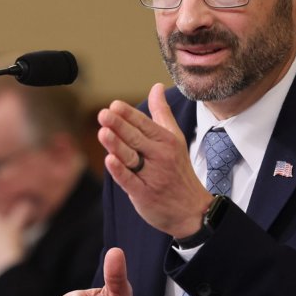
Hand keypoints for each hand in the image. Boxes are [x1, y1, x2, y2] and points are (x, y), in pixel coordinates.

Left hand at [97, 83, 212, 237]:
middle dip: (119, 126)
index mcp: (166, 140)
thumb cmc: (178, 169)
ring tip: (103, 132)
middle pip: (136, 138)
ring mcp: (152, 176)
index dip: (129, 115)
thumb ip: (162, 112)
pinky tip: (109, 161)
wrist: (192, 209)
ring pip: (131, 158)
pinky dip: (120, 172)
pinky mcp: (144, 194)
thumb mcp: (174, 138)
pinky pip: (130, 181)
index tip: (114, 105)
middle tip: (103, 114)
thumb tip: (157, 86)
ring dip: (117, 146)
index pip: (145, 124)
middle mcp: (160, 156)